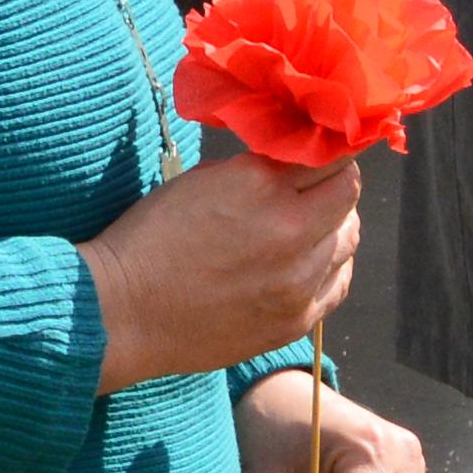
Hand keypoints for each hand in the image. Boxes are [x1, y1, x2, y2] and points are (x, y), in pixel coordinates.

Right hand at [84, 151, 359, 389]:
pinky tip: (311, 261)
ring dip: (335, 225)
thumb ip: (260, 169)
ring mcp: (298, 282)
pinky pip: (338, 283)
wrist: (124, 313)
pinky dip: (331, 266)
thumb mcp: (203, 180)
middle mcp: (290, 230)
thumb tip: (297, 163)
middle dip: (335, 185)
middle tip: (316, 187)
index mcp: (261, 185)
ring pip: (349, 240)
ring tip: (310, 225)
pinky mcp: (296, 320)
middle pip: (349, 195)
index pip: (331, 156)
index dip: (328, 151)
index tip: (322, 153)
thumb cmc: (152, 239)